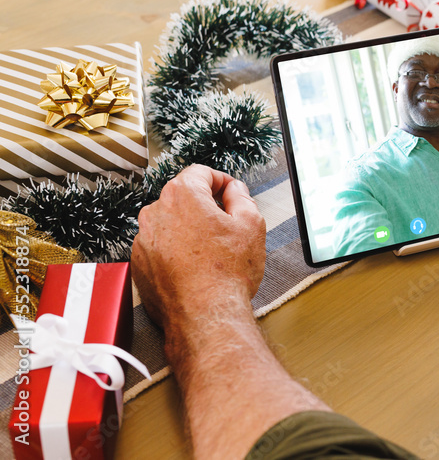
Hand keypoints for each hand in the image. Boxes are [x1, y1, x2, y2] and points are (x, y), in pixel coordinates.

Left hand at [132, 164, 265, 332]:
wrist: (206, 315)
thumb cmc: (227, 272)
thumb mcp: (251, 224)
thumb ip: (241, 197)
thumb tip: (234, 191)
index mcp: (182, 195)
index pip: (200, 172)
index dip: (221, 180)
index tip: (230, 192)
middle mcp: (155, 213)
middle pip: (182, 197)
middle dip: (204, 205)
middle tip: (226, 223)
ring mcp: (143, 240)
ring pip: (169, 223)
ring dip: (188, 228)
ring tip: (211, 250)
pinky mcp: (139, 264)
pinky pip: (159, 247)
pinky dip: (174, 250)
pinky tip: (194, 266)